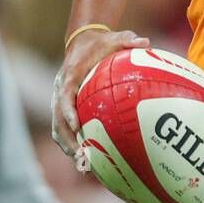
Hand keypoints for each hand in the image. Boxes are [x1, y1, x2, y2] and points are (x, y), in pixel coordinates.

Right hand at [51, 27, 148, 160]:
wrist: (82, 41)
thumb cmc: (100, 42)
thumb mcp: (115, 37)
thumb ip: (128, 40)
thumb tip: (146, 42)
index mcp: (69, 75)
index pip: (64, 96)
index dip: (68, 112)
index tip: (77, 127)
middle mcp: (60, 90)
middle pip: (57, 120)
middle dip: (67, 140)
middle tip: (81, 157)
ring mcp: (59, 100)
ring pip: (58, 128)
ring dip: (68, 147)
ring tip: (83, 165)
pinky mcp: (64, 107)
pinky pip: (64, 128)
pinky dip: (72, 143)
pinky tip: (88, 158)